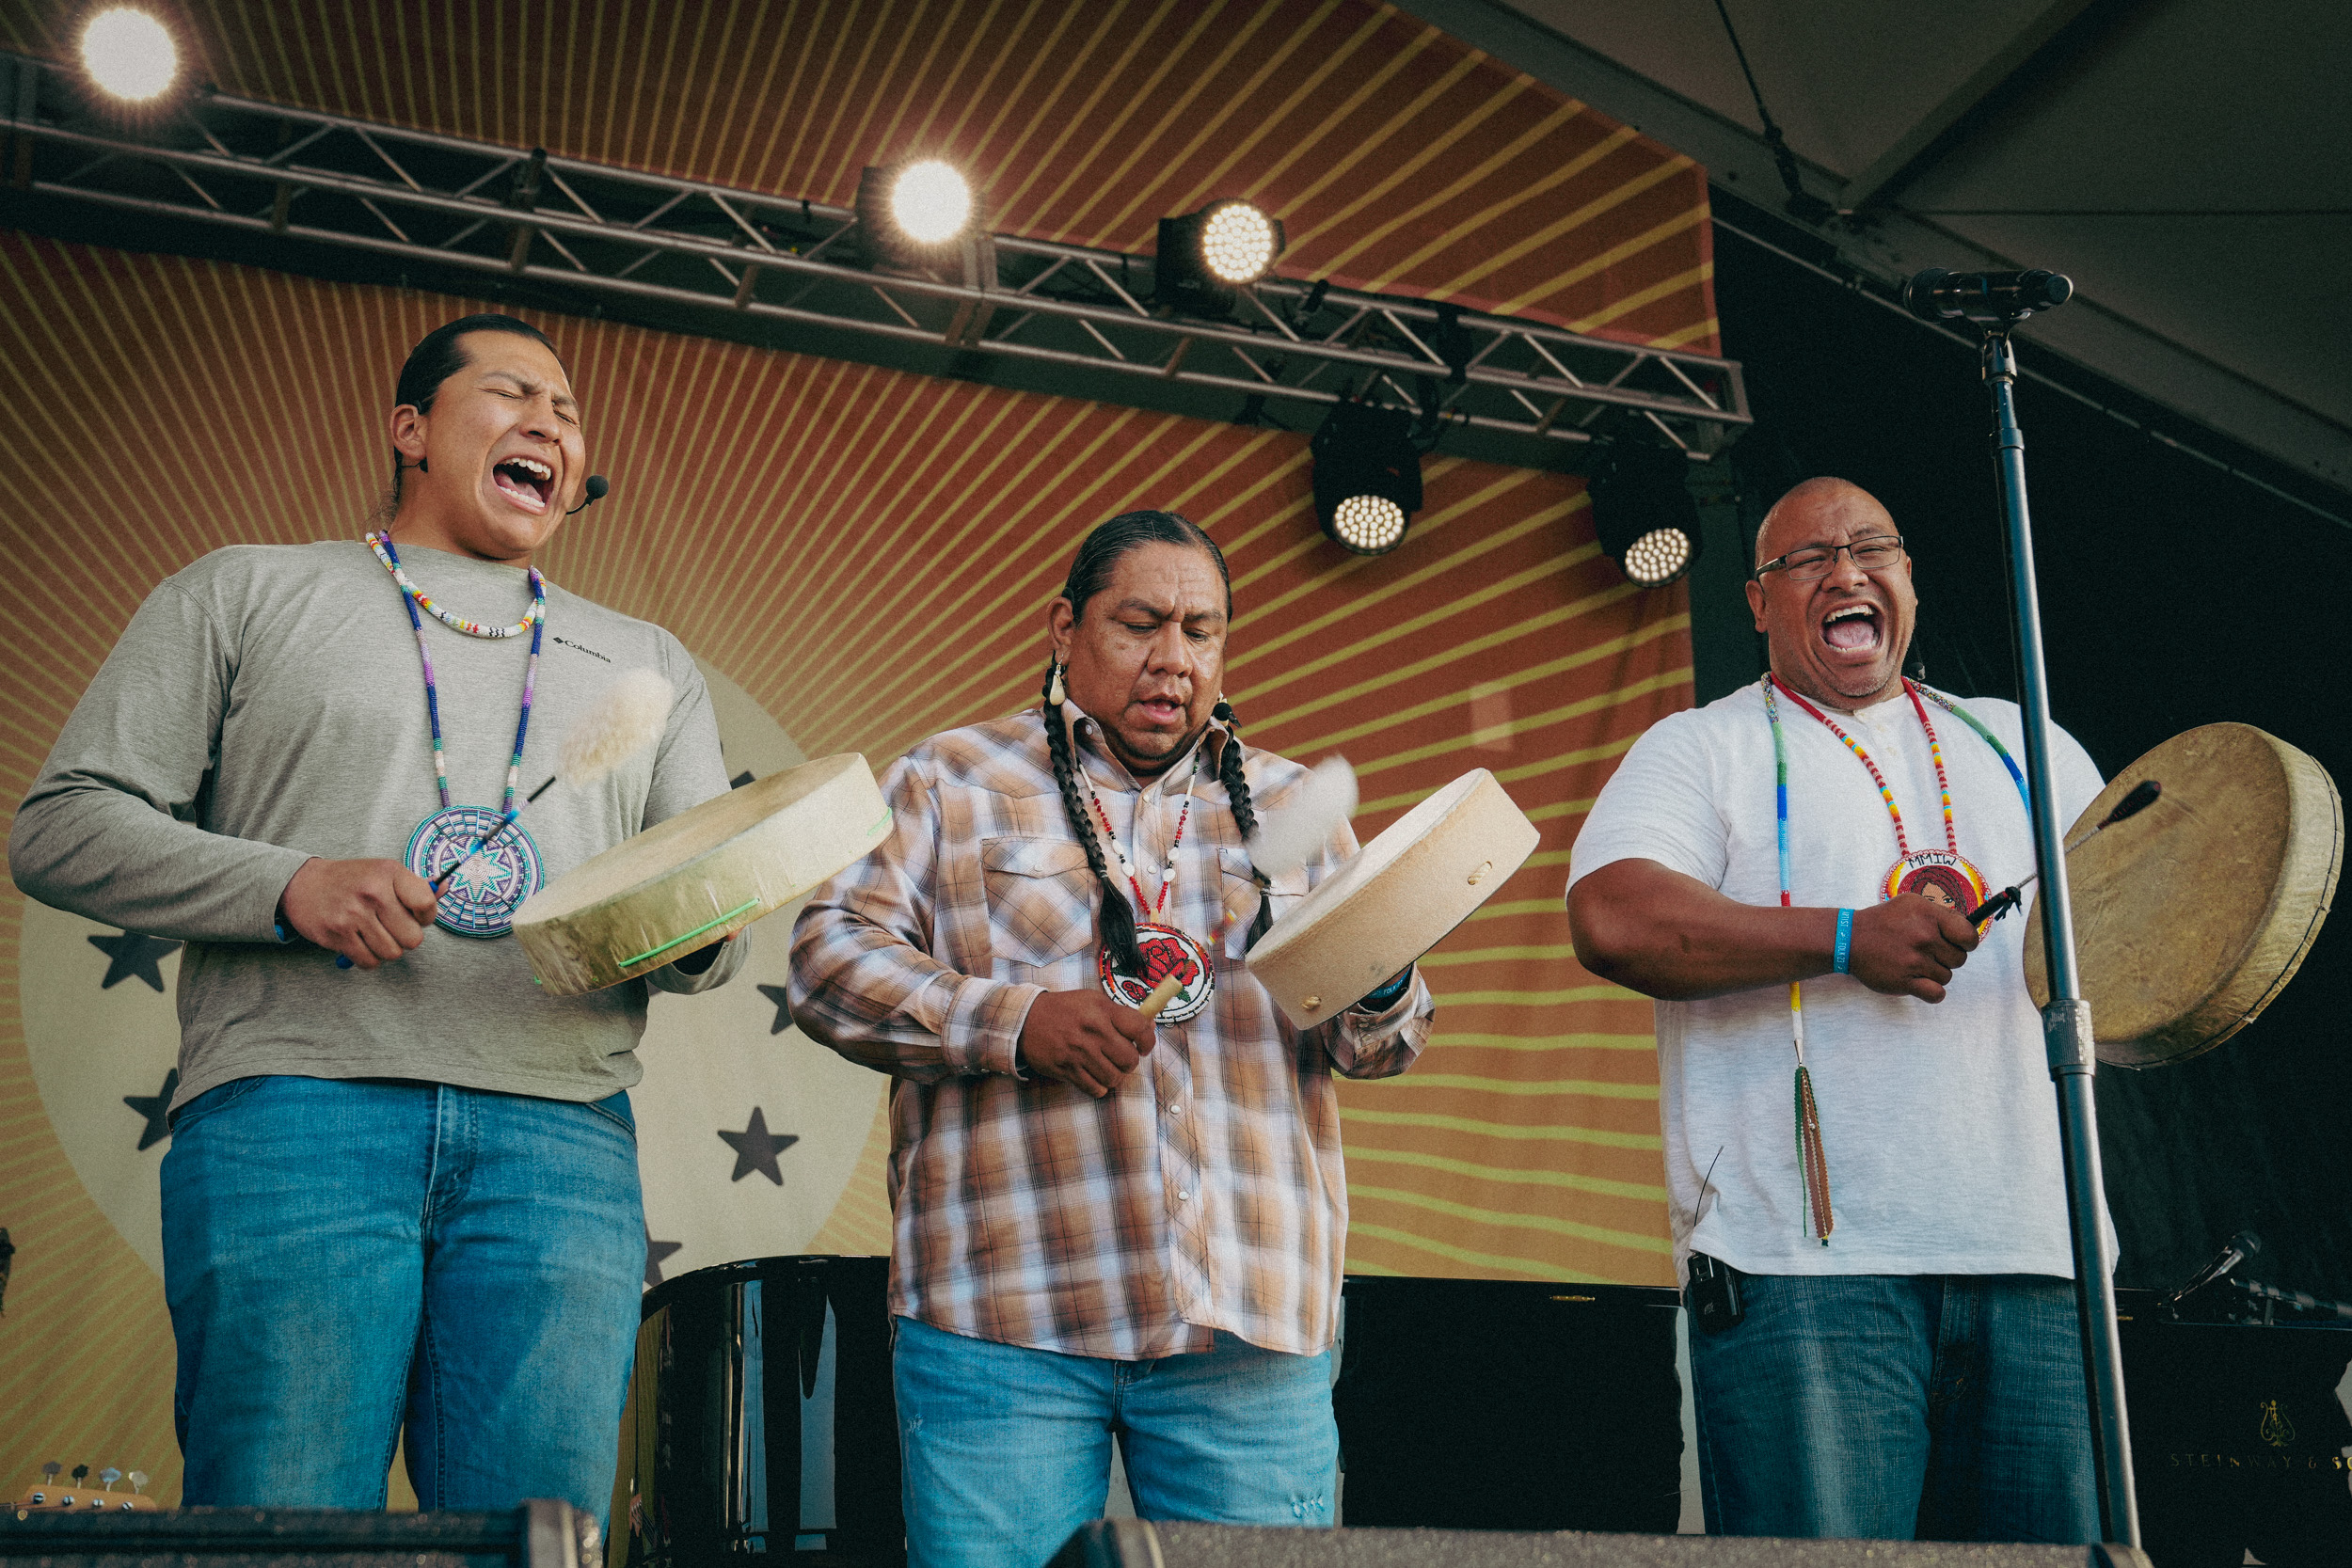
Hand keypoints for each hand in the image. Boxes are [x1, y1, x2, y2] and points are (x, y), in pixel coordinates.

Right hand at [280, 856, 436, 968]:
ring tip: (375, 935)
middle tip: (392, 928)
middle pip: (413, 938)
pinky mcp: (337, 935)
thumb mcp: (384, 872)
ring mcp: (353, 915)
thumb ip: (416, 884)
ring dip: (387, 950)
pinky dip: (369, 958)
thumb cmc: (352, 880)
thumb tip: (444, 888)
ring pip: (392, 953)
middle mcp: (372, 892)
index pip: (426, 904)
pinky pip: (369, 962)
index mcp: (389, 872)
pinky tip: (361, 943)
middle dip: (405, 937)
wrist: (303, 884)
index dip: (426, 917)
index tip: (416, 916)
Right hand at [1015, 988, 1158, 1096]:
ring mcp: (1079, 1053)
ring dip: (1114, 1076)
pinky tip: (1093, 1076)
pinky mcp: (1067, 1070)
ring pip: (1114, 1078)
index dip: (1148, 1041)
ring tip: (1106, 1067)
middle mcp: (1092, 1032)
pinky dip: (1098, 1086)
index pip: (1139, 1028)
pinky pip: (1095, 1089)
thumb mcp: (1092, 1000)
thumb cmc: (1064, 1009)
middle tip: (1120, 1058)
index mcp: (1101, 1011)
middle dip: (1129, 1062)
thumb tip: (1148, 1028)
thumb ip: (1119, 1014)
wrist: (1026, 1020)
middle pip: (1129, 1060)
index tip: (1144, 1047)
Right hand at [1845, 894, 1981, 1002]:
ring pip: (1946, 976)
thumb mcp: (1912, 903)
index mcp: (1928, 915)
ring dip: (1934, 973)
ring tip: (1914, 963)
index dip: (1966, 942)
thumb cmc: (1884, 921)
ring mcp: (1914, 960)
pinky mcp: (1904, 981)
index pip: (1969, 935)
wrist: (1849, 938)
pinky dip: (1932, 992)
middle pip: (1959, 959)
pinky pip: (1936, 994)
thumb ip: (1941, 914)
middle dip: (1946, 957)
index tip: (1956, 943)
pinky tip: (1921, 983)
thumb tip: (1966, 927)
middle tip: (1926, 952)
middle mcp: (1923, 937)